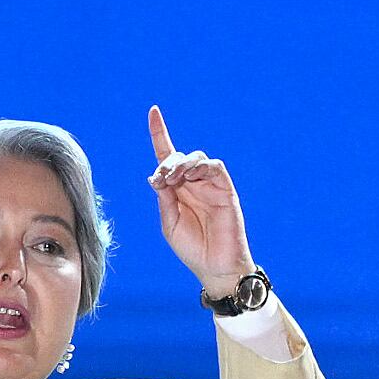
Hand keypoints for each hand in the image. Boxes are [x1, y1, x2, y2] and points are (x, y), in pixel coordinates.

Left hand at [146, 105, 254, 297]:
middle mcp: (193, 183)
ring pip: (196, 158)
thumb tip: (156, 176)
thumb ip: (164, 198)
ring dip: (181, 163)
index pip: (167, 155)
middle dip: (166, 163)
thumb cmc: (192, 248)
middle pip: (178, 156)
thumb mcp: (169, 222)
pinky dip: (201, 166)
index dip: (160, 133)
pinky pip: (214, 167)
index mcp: (177, 189)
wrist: (215, 267)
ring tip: (173, 179)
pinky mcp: (225, 189)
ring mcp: (209, 185)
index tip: (154, 111)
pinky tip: (190, 177)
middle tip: (161, 179)